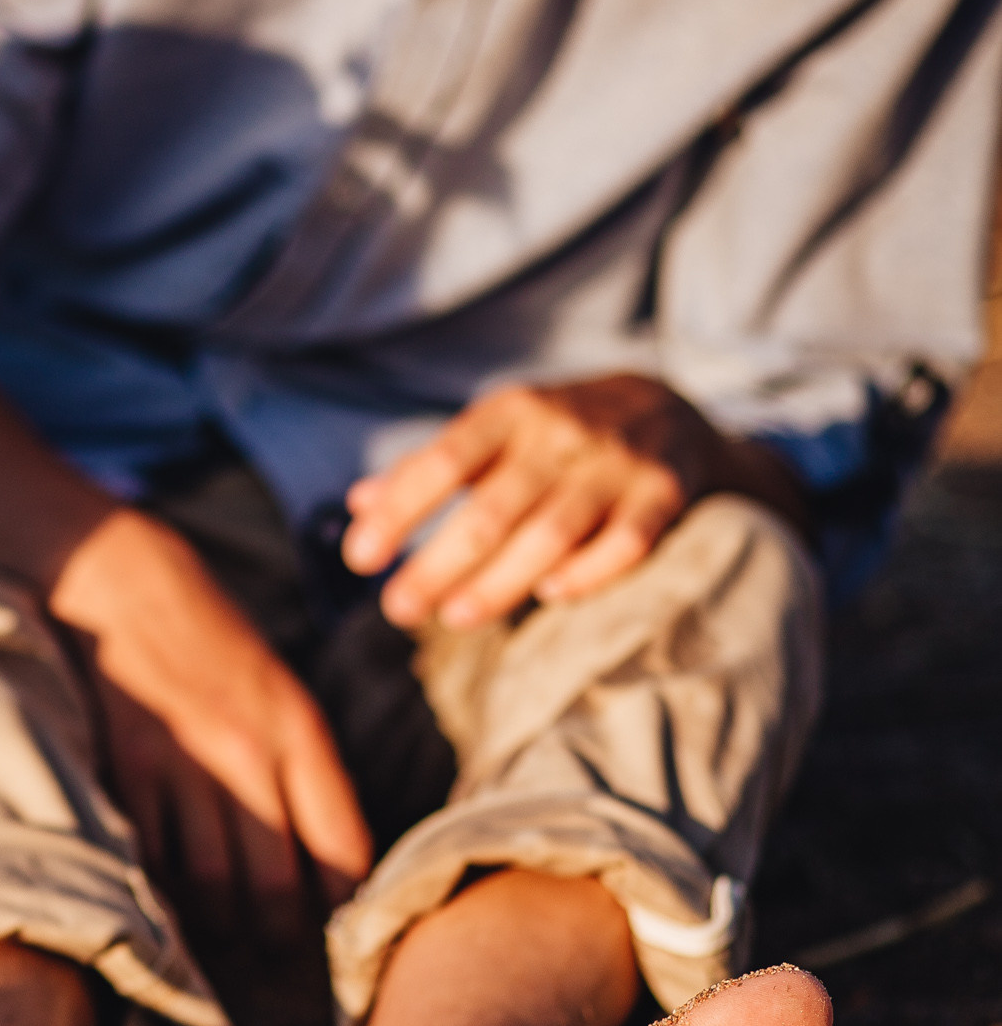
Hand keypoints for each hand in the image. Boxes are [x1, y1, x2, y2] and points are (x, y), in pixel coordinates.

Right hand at [52, 509, 371, 941]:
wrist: (116, 575)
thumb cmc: (204, 627)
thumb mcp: (276, 683)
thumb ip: (297, 757)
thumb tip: (313, 843)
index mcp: (298, 728)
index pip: (339, 844)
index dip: (345, 905)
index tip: (343, 935)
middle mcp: (247, 752)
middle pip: (277, 880)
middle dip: (284, 935)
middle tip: (283, 963)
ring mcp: (182, 765)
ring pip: (214, 880)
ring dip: (224, 926)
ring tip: (229, 947)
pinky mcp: (126, 770)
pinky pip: (155, 856)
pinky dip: (166, 892)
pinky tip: (172, 910)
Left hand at [341, 375, 762, 629]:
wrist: (669, 408)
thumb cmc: (554, 433)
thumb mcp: (494, 431)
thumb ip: (428, 468)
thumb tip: (357, 504)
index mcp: (510, 412)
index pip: (443, 462)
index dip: (398, 511)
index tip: (360, 559)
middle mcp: (562, 434)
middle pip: (491, 510)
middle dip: (438, 564)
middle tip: (397, 609)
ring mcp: (616, 465)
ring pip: (551, 534)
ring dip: (500, 581)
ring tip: (454, 617)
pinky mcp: (663, 496)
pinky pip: (625, 543)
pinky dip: (588, 572)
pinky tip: (551, 595)